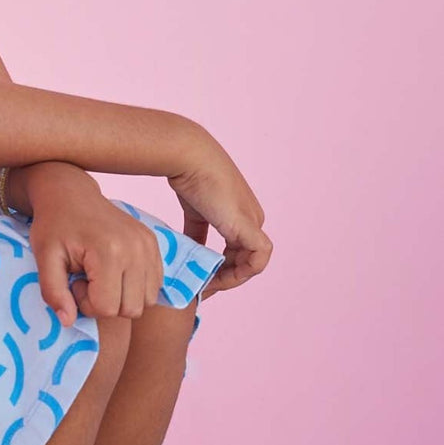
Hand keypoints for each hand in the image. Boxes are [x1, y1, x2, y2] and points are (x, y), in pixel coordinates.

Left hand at [19, 163, 165, 324]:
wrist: (71, 193)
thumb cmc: (54, 225)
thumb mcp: (44, 258)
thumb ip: (53, 292)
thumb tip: (68, 322)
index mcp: (110, 251)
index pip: (107, 308)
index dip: (86, 303)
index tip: (74, 281)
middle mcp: (137, 249)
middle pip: (130, 309)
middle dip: (105, 303)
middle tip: (86, 279)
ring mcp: (149, 245)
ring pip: (146, 302)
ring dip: (121, 297)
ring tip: (100, 276)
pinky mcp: (154, 244)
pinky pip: (154, 286)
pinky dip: (135, 287)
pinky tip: (114, 272)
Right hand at [167, 134, 272, 297]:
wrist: (190, 157)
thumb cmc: (188, 176)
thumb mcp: (193, 211)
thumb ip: (194, 233)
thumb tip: (186, 251)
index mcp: (240, 216)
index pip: (236, 252)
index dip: (219, 270)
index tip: (198, 278)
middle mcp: (251, 220)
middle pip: (243, 260)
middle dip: (223, 278)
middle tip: (200, 288)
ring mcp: (252, 223)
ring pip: (250, 263)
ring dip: (229, 279)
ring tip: (206, 286)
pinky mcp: (247, 226)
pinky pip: (257, 259)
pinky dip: (241, 273)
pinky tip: (216, 277)